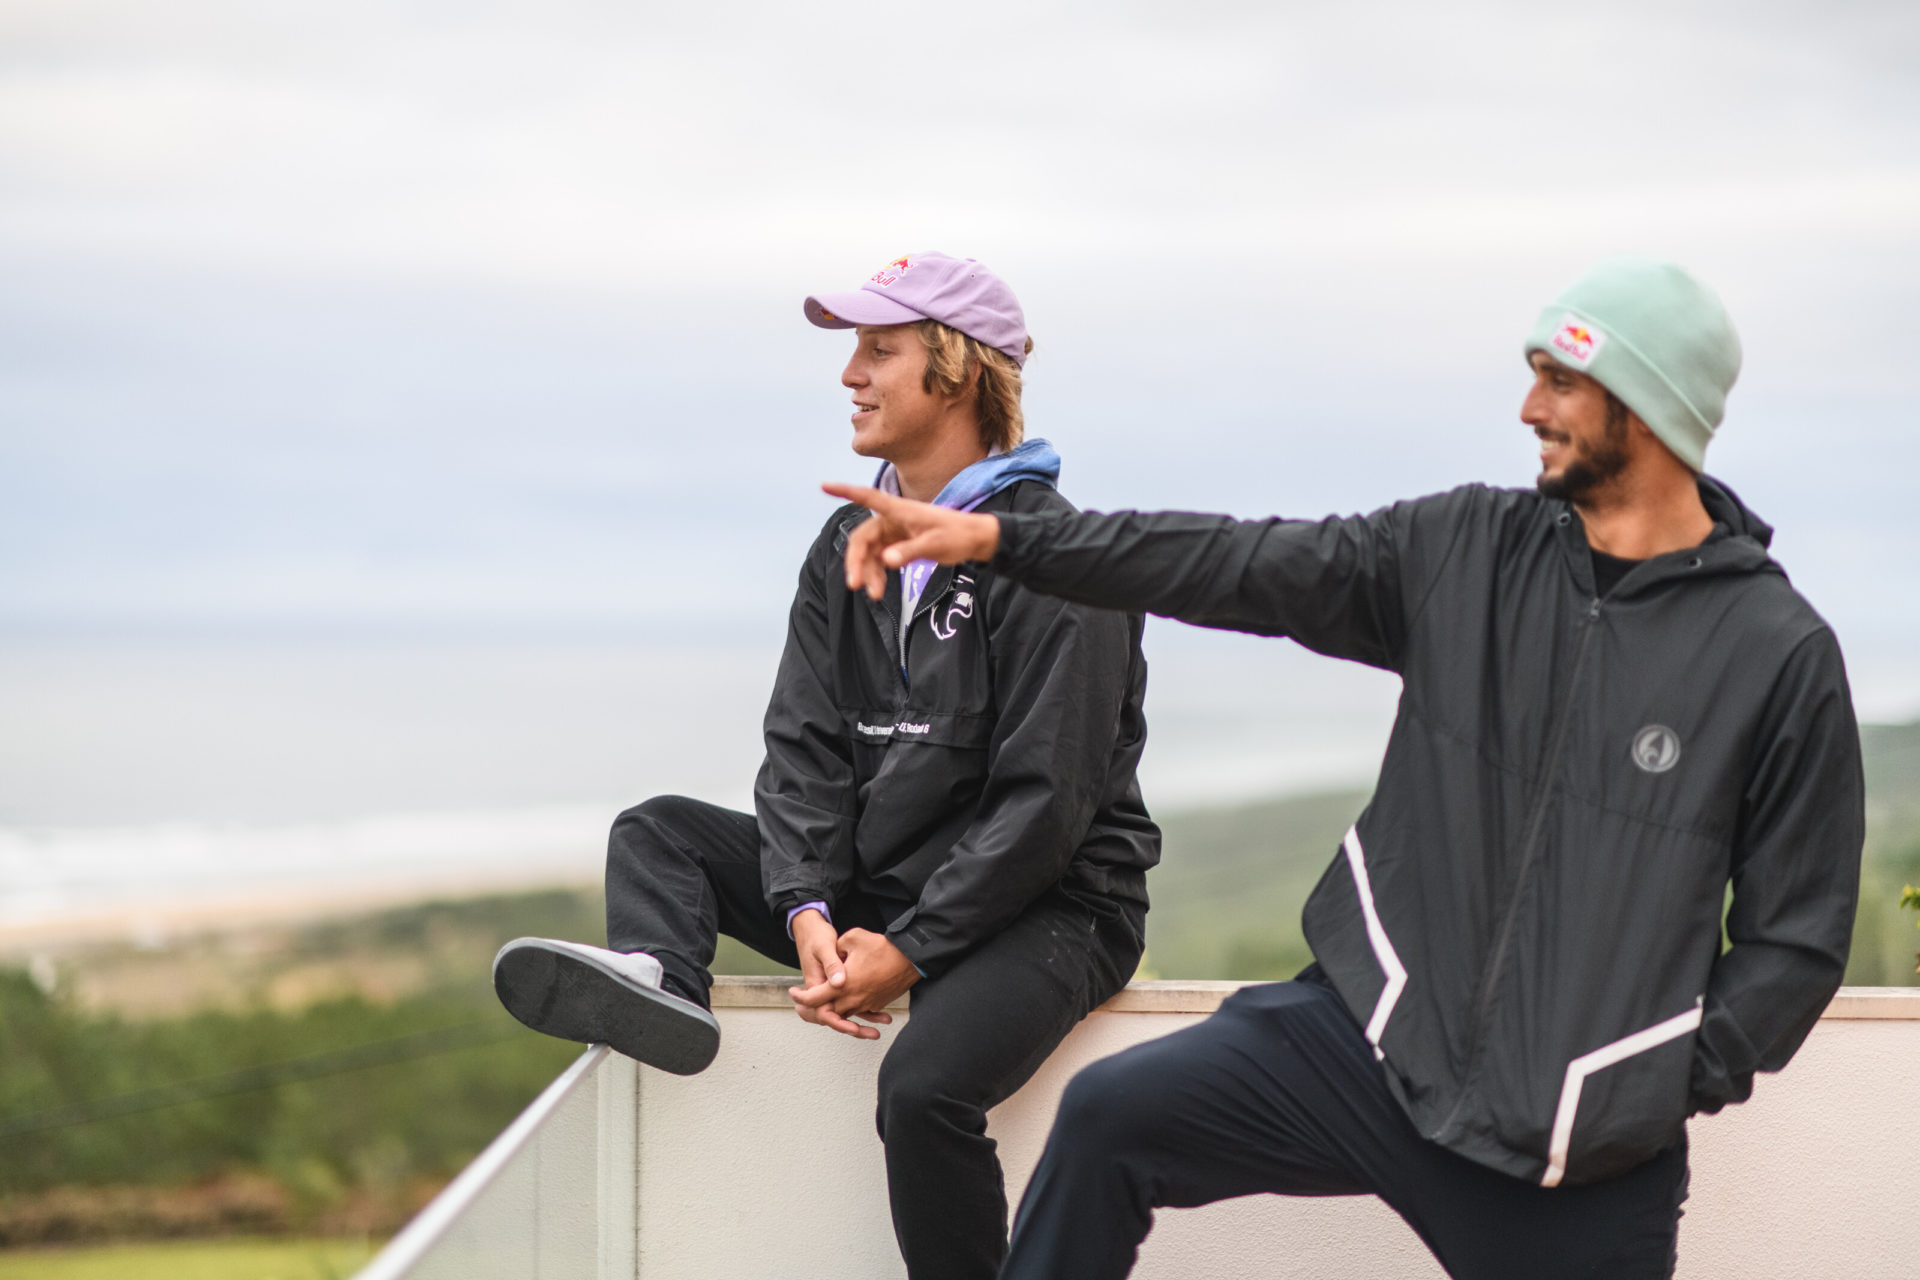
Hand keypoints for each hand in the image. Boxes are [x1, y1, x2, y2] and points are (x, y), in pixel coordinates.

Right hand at [789, 909, 870, 1038]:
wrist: (810, 928)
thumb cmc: (816, 936)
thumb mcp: (824, 947)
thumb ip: (832, 965)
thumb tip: (839, 984)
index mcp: (815, 985)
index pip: (823, 1012)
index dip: (839, 1023)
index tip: (854, 1029)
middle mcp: (822, 991)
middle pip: (836, 1018)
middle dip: (854, 1029)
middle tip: (873, 1034)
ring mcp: (830, 990)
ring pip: (845, 1012)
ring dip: (864, 1020)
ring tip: (885, 1020)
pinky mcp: (839, 986)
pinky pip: (851, 1002)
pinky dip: (865, 1007)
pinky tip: (882, 1008)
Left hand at [789, 927, 919, 1039]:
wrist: (911, 958)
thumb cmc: (882, 947)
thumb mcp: (853, 937)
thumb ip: (838, 946)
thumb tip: (834, 952)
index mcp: (842, 985)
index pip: (814, 998)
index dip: (800, 997)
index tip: (794, 992)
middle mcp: (852, 999)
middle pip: (827, 1010)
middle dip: (814, 1006)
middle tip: (805, 1000)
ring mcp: (866, 1004)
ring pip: (843, 1013)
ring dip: (832, 1008)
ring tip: (826, 999)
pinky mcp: (877, 1004)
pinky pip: (859, 1010)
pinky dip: (850, 1007)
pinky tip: (847, 997)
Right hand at [821, 483, 1000, 600]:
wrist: (974, 540)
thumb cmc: (958, 535)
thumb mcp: (936, 544)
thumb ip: (910, 552)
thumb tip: (886, 561)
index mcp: (900, 510)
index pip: (868, 497)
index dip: (845, 491)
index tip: (824, 485)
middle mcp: (892, 519)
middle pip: (862, 537)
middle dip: (855, 560)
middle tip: (854, 584)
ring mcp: (893, 533)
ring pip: (869, 552)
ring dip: (867, 572)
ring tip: (875, 595)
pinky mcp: (898, 545)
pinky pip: (879, 560)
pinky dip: (877, 574)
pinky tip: (879, 589)